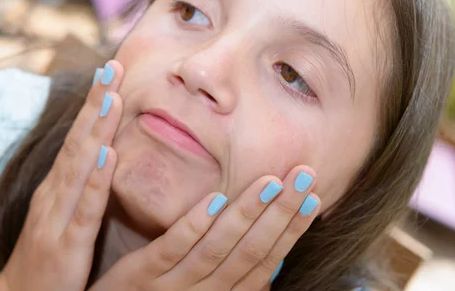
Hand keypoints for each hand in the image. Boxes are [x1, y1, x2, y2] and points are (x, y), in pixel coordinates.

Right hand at [0, 61, 123, 290]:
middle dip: (96, 102)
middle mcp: (56, 191)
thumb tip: (104, 148)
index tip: (111, 69)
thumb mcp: (66, 209)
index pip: (79, 135)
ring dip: (96, 130)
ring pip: (81, 166)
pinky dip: (96, 181)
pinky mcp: (68, 244)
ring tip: (111, 97)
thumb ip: (83, 180)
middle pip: (78, 140)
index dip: (94, 102)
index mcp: (60, 183)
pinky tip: (108, 156)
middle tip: (112, 65)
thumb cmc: (48, 250)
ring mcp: (59, 216)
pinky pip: (86, 209)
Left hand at [89, 166, 319, 290]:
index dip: (291, 230)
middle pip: (250, 252)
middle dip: (281, 214)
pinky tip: (215, 199)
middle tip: (305, 175)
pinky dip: (196, 225)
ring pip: (218, 249)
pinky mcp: (141, 277)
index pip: (264, 261)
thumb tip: (270, 254)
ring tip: (271, 181)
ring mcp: (173, 287)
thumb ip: (229, 274)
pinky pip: (172, 250)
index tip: (314, 197)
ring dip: (247, 215)